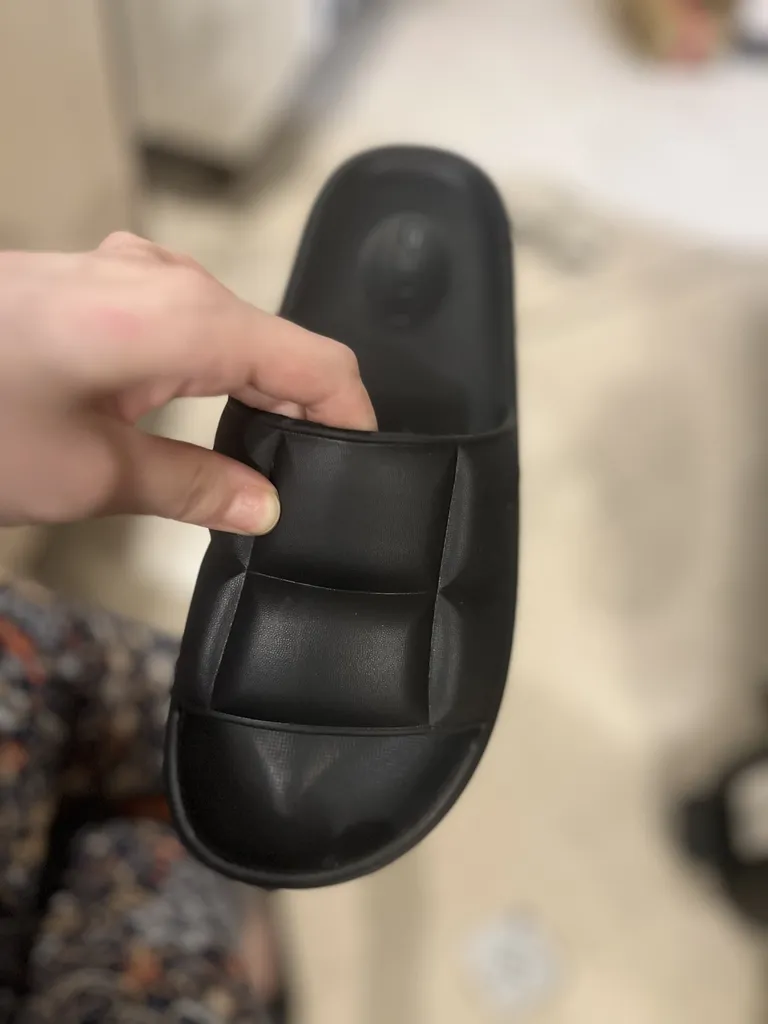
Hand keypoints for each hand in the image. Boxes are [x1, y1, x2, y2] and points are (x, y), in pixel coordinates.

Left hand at [0, 232, 375, 533]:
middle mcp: (169, 281)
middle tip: (306, 484)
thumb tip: (265, 505)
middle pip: (278, 343)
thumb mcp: (90, 473)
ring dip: (253, 391)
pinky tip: (193, 416)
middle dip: (304, 410)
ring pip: (232, 331)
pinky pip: (185, 321)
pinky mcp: (99, 284)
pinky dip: (208, 369)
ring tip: (255, 462)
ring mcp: (130, 273)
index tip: (365, 468)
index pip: (316, 360)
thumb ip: (194, 486)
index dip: (353, 415)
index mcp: (187, 321)